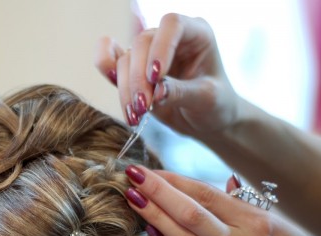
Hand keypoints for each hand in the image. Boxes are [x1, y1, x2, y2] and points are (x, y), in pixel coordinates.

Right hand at [95, 13, 238, 139]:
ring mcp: (149, 53)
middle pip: (142, 43)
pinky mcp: (133, 70)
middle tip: (143, 107)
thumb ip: (182, 92)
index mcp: (196, 33)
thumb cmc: (217, 105)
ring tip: (135, 116)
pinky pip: (110, 61)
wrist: (207, 120)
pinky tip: (113, 87)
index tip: (156, 77)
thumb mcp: (207, 100)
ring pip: (125, 60)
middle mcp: (169, 38)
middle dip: (138, 78)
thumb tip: (156, 92)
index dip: (161, 47)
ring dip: (125, 89)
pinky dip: (107, 72)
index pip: (172, 25)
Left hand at [122, 165, 320, 235]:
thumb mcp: (284, 228)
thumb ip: (249, 206)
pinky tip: (149, 233)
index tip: (151, 170)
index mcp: (257, 223)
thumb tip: (227, 183)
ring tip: (132, 199)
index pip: (206, 194)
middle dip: (157, 191)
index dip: (174, 180)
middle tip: (132, 175)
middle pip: (189, 213)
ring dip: (154, 217)